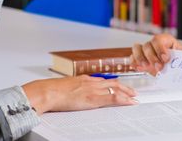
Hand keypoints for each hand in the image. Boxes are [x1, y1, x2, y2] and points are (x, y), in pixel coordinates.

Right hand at [22, 75, 136, 114]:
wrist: (47, 91)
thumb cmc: (51, 91)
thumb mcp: (64, 86)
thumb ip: (72, 88)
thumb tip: (72, 92)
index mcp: (84, 79)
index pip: (103, 80)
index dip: (113, 83)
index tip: (119, 86)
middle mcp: (91, 82)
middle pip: (112, 82)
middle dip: (124, 87)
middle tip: (133, 91)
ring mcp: (93, 89)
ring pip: (116, 88)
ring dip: (127, 93)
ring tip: (134, 97)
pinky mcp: (93, 98)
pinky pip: (112, 97)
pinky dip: (123, 99)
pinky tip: (129, 102)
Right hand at [131, 33, 181, 74]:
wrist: (176, 68)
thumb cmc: (180, 60)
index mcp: (166, 40)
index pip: (159, 39)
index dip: (160, 49)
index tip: (165, 58)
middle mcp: (154, 44)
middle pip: (147, 45)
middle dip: (152, 57)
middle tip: (159, 67)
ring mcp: (146, 51)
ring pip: (137, 48)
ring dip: (140, 58)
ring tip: (147, 67)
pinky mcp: (140, 59)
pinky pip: (132, 57)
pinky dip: (134, 62)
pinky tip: (139, 68)